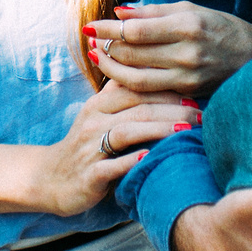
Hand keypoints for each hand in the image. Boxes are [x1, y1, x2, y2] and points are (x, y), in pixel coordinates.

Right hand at [29, 79, 199, 217]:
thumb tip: (154, 71)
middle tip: (202, 114)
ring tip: (185, 131)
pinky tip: (150, 158)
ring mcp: (90, 147)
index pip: (137, 88)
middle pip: (138, 108)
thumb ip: (122, 94)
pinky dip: (130, 161)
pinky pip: (111, 166)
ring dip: (158, 130)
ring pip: (127, 132)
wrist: (50, 179)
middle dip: (173, 110)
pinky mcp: (89, 175)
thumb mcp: (100, 115)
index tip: (196, 94)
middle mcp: (94, 121)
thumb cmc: (85, 146)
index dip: (168, 90)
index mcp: (100, 103)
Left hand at [86, 1, 251, 98]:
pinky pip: (149, 91)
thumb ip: (153, 12)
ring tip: (97, 58)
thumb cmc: (221, 27)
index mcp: (187, 26)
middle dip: (106, 47)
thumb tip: (118, 12)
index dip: (108, 29)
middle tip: (91, 40)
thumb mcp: (190, 9)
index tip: (90, 25)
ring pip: (135, 79)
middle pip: (132, 55)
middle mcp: (187, 54)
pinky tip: (117, 73)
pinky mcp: (187, 94)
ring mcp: (188, 78)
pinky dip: (129, 82)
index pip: (135, 30)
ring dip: (111, 69)